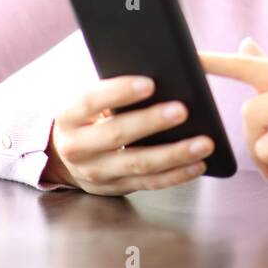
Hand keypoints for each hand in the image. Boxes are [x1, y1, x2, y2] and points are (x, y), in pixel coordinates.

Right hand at [41, 76, 213, 195]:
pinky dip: (177, 175)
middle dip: (151, 122)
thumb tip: (160, 79)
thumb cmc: (87, 119)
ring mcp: (97, 173)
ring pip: (138, 164)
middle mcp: (78, 148)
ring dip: (174, 154)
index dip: (119, 92)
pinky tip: (198, 164)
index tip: (149, 83)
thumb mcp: (88, 104)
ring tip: (203, 143)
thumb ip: (113, 93)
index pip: (91, 101)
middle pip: (117, 135)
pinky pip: (150, 183)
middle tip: (182, 111)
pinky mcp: (116, 189)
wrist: (64, 160)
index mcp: (69, 117)